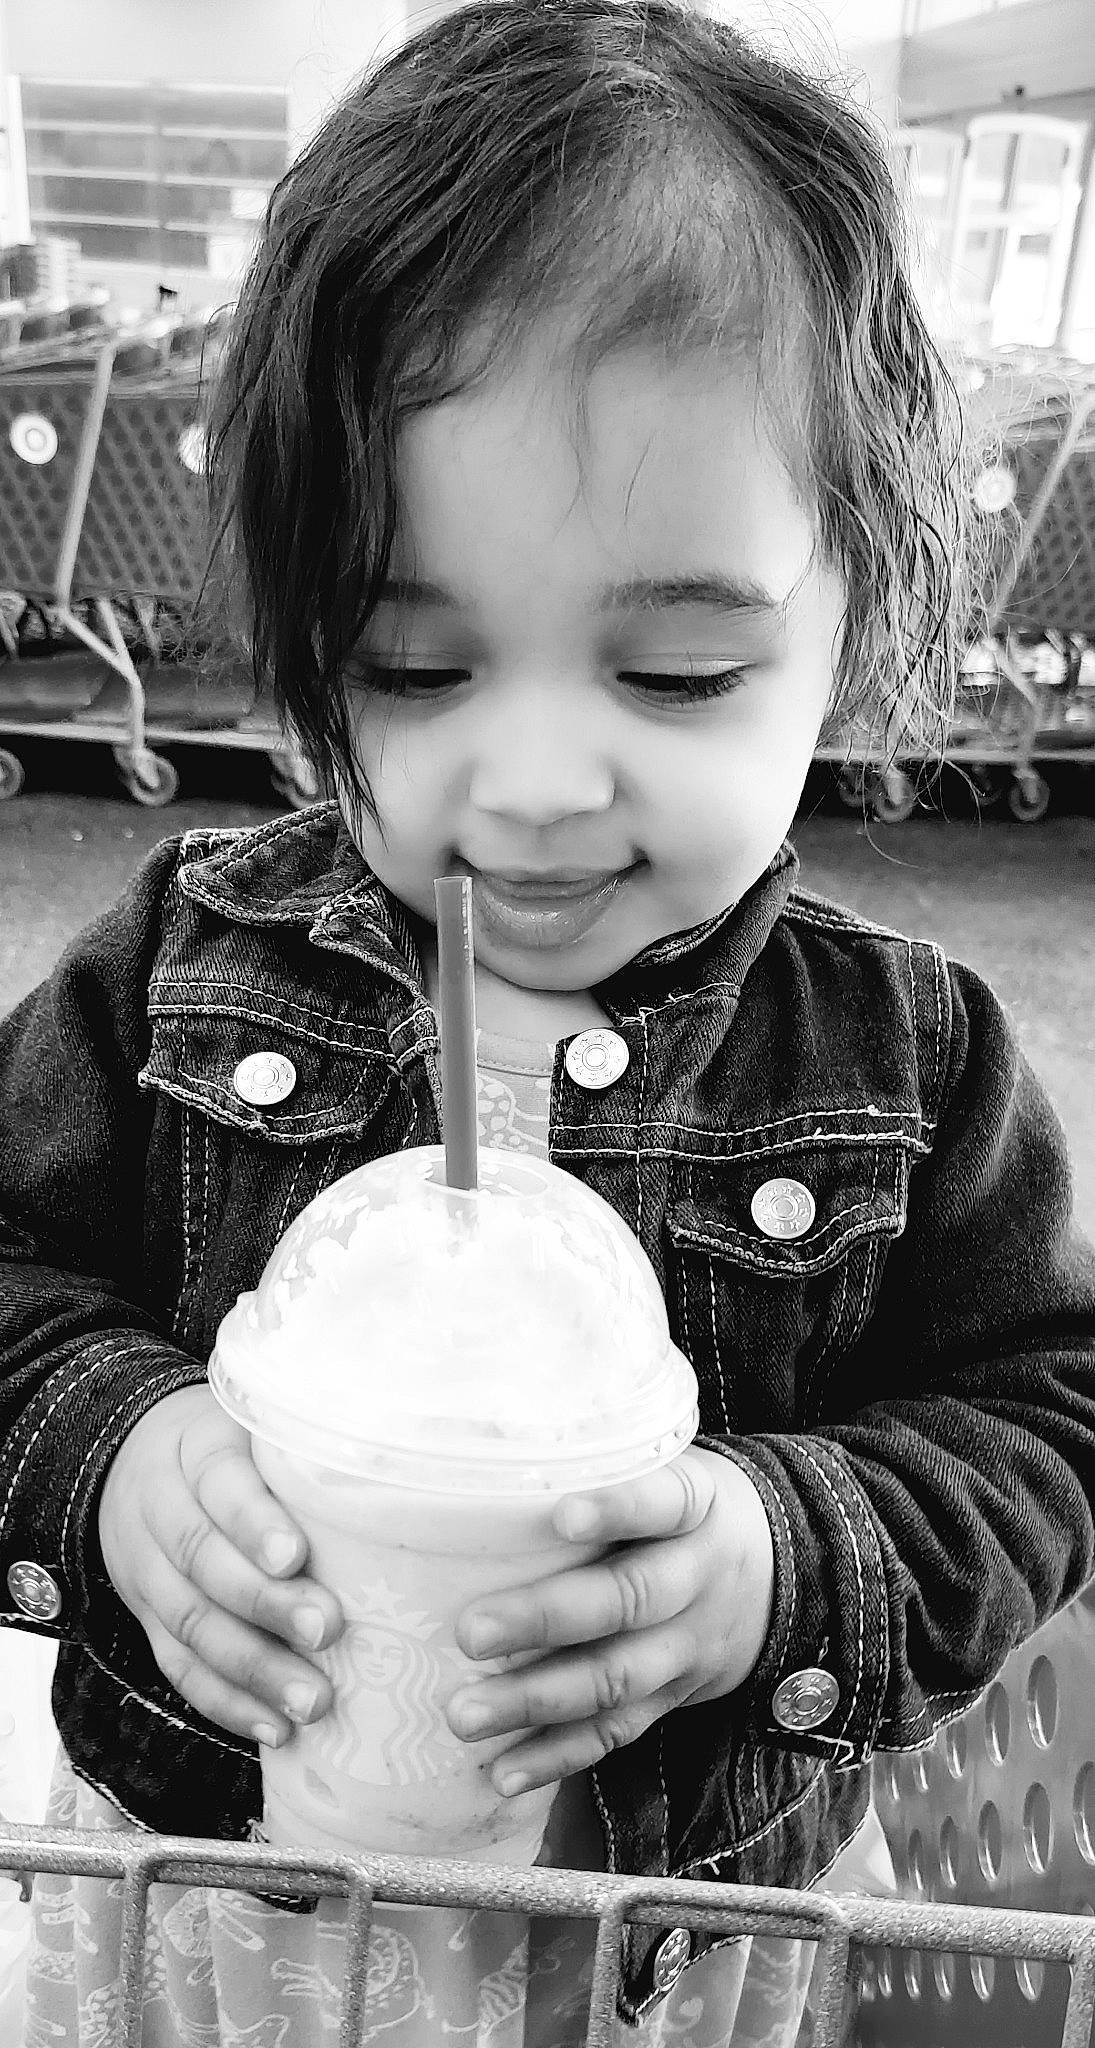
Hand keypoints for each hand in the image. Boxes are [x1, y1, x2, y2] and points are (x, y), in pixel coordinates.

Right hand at [97, 1385, 342, 1746]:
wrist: (134, 1467)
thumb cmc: (234, 1451)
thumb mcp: (259, 1430)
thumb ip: (311, 1457)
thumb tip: (404, 1486)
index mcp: (197, 1450)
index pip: (220, 1483)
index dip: (254, 1523)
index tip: (295, 1556)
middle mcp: (163, 1510)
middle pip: (203, 1560)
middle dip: (266, 1604)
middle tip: (329, 1630)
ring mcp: (149, 1571)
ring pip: (191, 1624)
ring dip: (253, 1670)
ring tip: (312, 1701)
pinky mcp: (148, 1621)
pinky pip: (180, 1668)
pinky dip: (227, 1703)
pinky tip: (274, 1728)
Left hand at [444, 1447, 773, 1794]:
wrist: (784, 1571)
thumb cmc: (686, 1508)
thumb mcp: (673, 1467)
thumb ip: (607, 1468)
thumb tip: (483, 1461)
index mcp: (696, 1505)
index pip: (662, 1501)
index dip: (616, 1508)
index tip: (562, 1515)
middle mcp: (697, 1576)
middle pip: (628, 1600)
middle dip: (546, 1619)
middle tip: (470, 1632)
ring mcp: (688, 1646)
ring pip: (616, 1677)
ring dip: (537, 1700)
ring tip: (464, 1714)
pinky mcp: (674, 1696)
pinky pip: (618, 1731)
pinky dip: (559, 1755)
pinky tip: (502, 1771)